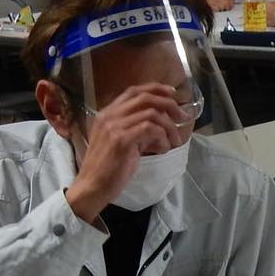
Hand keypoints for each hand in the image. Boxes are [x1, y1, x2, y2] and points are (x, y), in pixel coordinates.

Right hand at [64, 83, 184, 223]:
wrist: (92, 186)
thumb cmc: (108, 168)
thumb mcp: (123, 143)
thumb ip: (138, 131)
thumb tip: (161, 128)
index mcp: (108, 113)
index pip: (134, 91)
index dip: (156, 89)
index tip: (173, 94)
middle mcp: (109, 115)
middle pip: (145, 98)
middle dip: (169, 105)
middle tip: (182, 117)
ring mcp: (114, 126)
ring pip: (151, 114)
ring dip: (169, 128)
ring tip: (173, 142)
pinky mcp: (121, 140)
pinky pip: (150, 129)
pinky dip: (162, 138)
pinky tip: (163, 150)